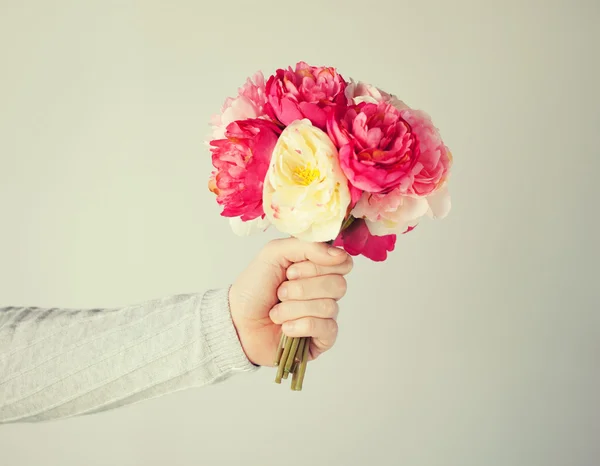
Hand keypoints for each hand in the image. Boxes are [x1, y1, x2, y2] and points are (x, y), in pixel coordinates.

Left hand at [229, 238, 352, 365]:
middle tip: (280, 292)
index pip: (342, 263)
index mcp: (317, 269)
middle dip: (303, 288)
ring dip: (294, 308)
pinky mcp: (321, 340)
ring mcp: (324, 316)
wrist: (236, 322)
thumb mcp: (273, 254)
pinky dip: (301, 326)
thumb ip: (307, 246)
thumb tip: (339, 255)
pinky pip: (327, 329)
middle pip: (339, 285)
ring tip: (275, 312)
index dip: (318, 266)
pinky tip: (285, 329)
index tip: (291, 270)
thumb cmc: (253, 288)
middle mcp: (324, 292)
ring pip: (329, 307)